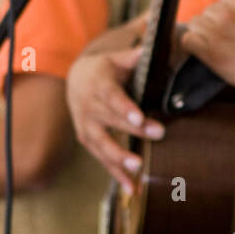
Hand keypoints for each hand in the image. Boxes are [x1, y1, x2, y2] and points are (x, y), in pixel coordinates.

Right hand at [66, 42, 160, 193]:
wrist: (76, 80)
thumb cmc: (106, 68)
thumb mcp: (116, 57)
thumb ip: (135, 56)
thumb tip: (156, 45)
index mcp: (97, 83)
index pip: (111, 97)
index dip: (124, 108)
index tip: (139, 117)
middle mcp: (88, 107)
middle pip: (111, 121)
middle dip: (134, 131)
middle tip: (158, 134)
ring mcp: (86, 127)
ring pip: (102, 144)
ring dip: (119, 158)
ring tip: (137, 168)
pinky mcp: (89, 142)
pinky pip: (102, 160)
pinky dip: (116, 175)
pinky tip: (132, 188)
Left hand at [179, 0, 234, 99]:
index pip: (219, 2)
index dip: (226, 16)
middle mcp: (227, 13)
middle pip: (205, 13)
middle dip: (215, 25)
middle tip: (231, 40)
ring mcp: (217, 33)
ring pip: (194, 25)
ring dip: (203, 35)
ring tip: (221, 46)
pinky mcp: (211, 52)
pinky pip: (187, 41)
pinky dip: (193, 45)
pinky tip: (207, 52)